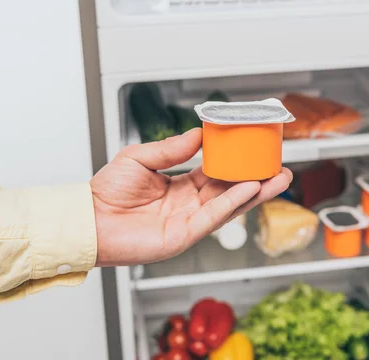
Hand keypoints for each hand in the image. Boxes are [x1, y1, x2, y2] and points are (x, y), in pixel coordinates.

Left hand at [91, 128, 291, 266]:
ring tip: (279, 177)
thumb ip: (171, 148)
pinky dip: (233, 200)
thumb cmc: (107, 192)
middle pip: (231, 190)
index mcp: (180, 186)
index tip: (253, 148)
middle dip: (257, 179)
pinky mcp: (185, 234)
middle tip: (279, 166)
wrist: (89, 219)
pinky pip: (214, 215)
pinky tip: (251, 187)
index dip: (236, 162)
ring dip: (256, 191)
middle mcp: (189, 204)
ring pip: (230, 204)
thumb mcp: (140, 157)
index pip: (216, 172)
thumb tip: (198, 133)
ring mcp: (190, 220)